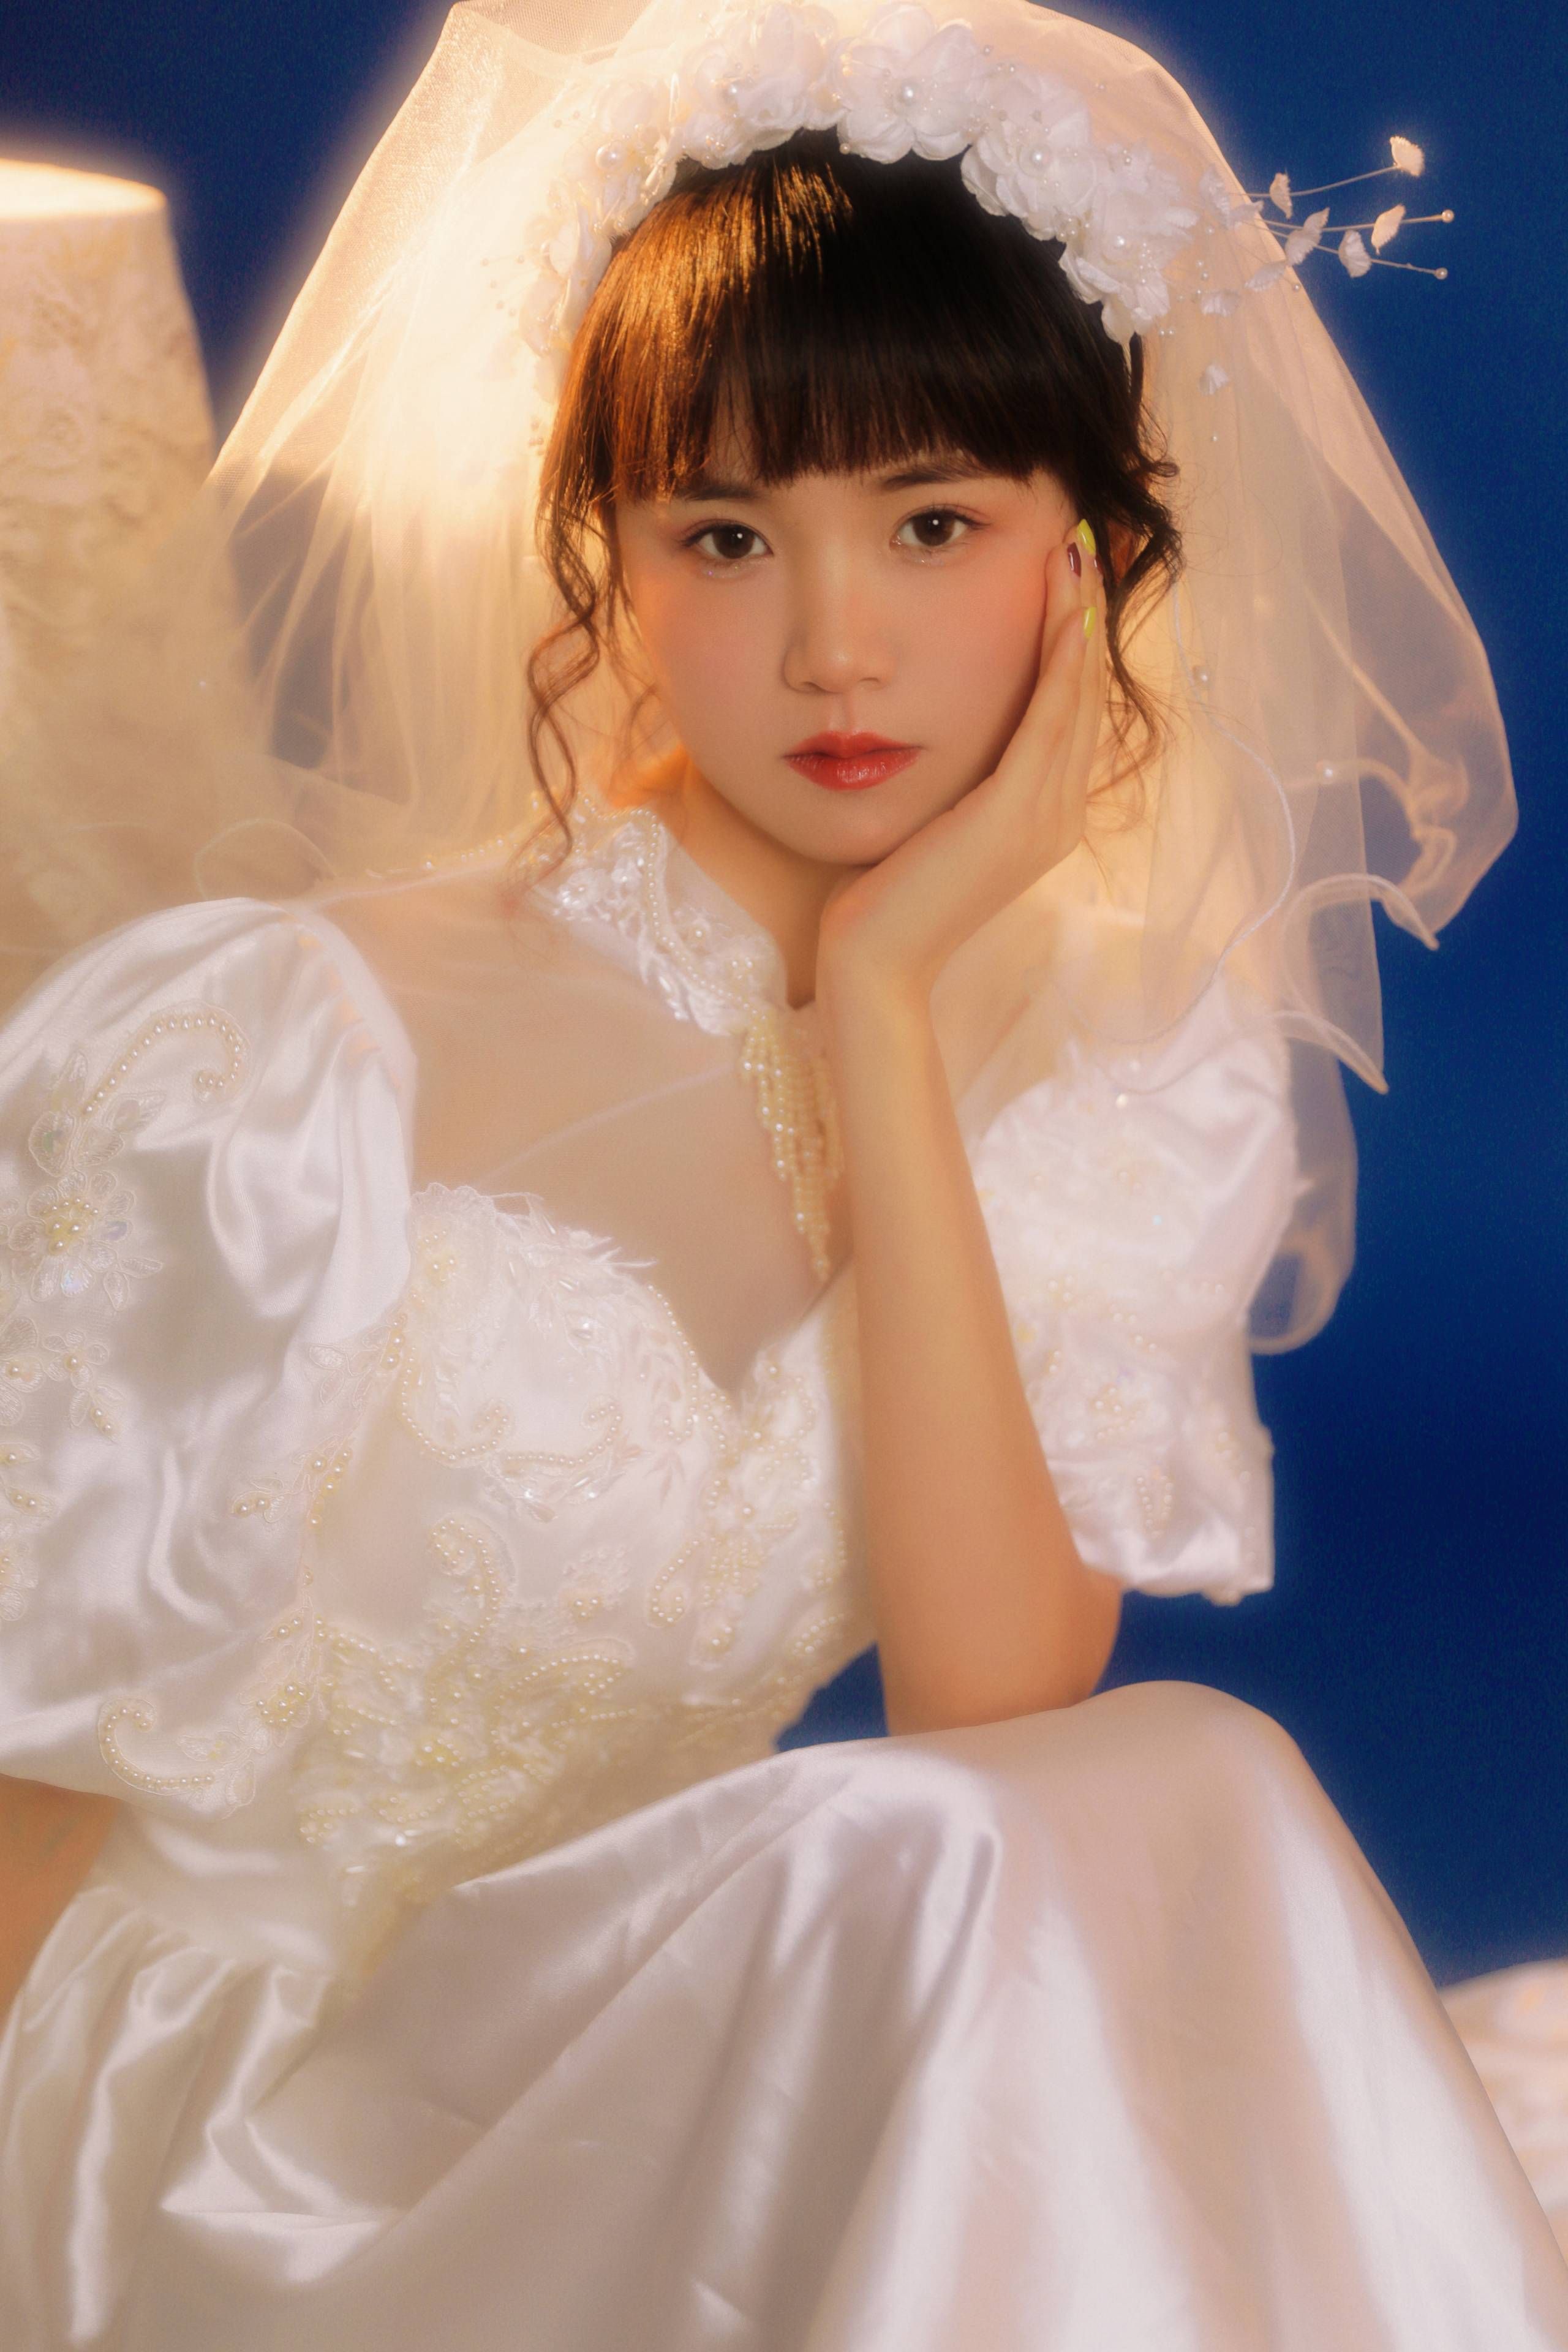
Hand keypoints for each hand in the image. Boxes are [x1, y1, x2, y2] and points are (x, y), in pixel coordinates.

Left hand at [816, 530, 1103, 1014]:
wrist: (874, 961)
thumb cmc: (886, 896)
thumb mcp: (932, 822)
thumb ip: (958, 781)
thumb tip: (948, 730)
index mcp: (1042, 816)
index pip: (1068, 713)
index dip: (1073, 644)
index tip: (1065, 579)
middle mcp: (1058, 815)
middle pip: (1083, 698)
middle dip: (1085, 616)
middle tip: (1082, 544)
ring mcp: (1044, 818)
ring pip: (1074, 701)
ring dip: (1078, 623)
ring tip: (1075, 556)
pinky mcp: (1017, 816)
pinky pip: (1050, 724)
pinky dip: (1060, 666)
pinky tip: (1065, 616)